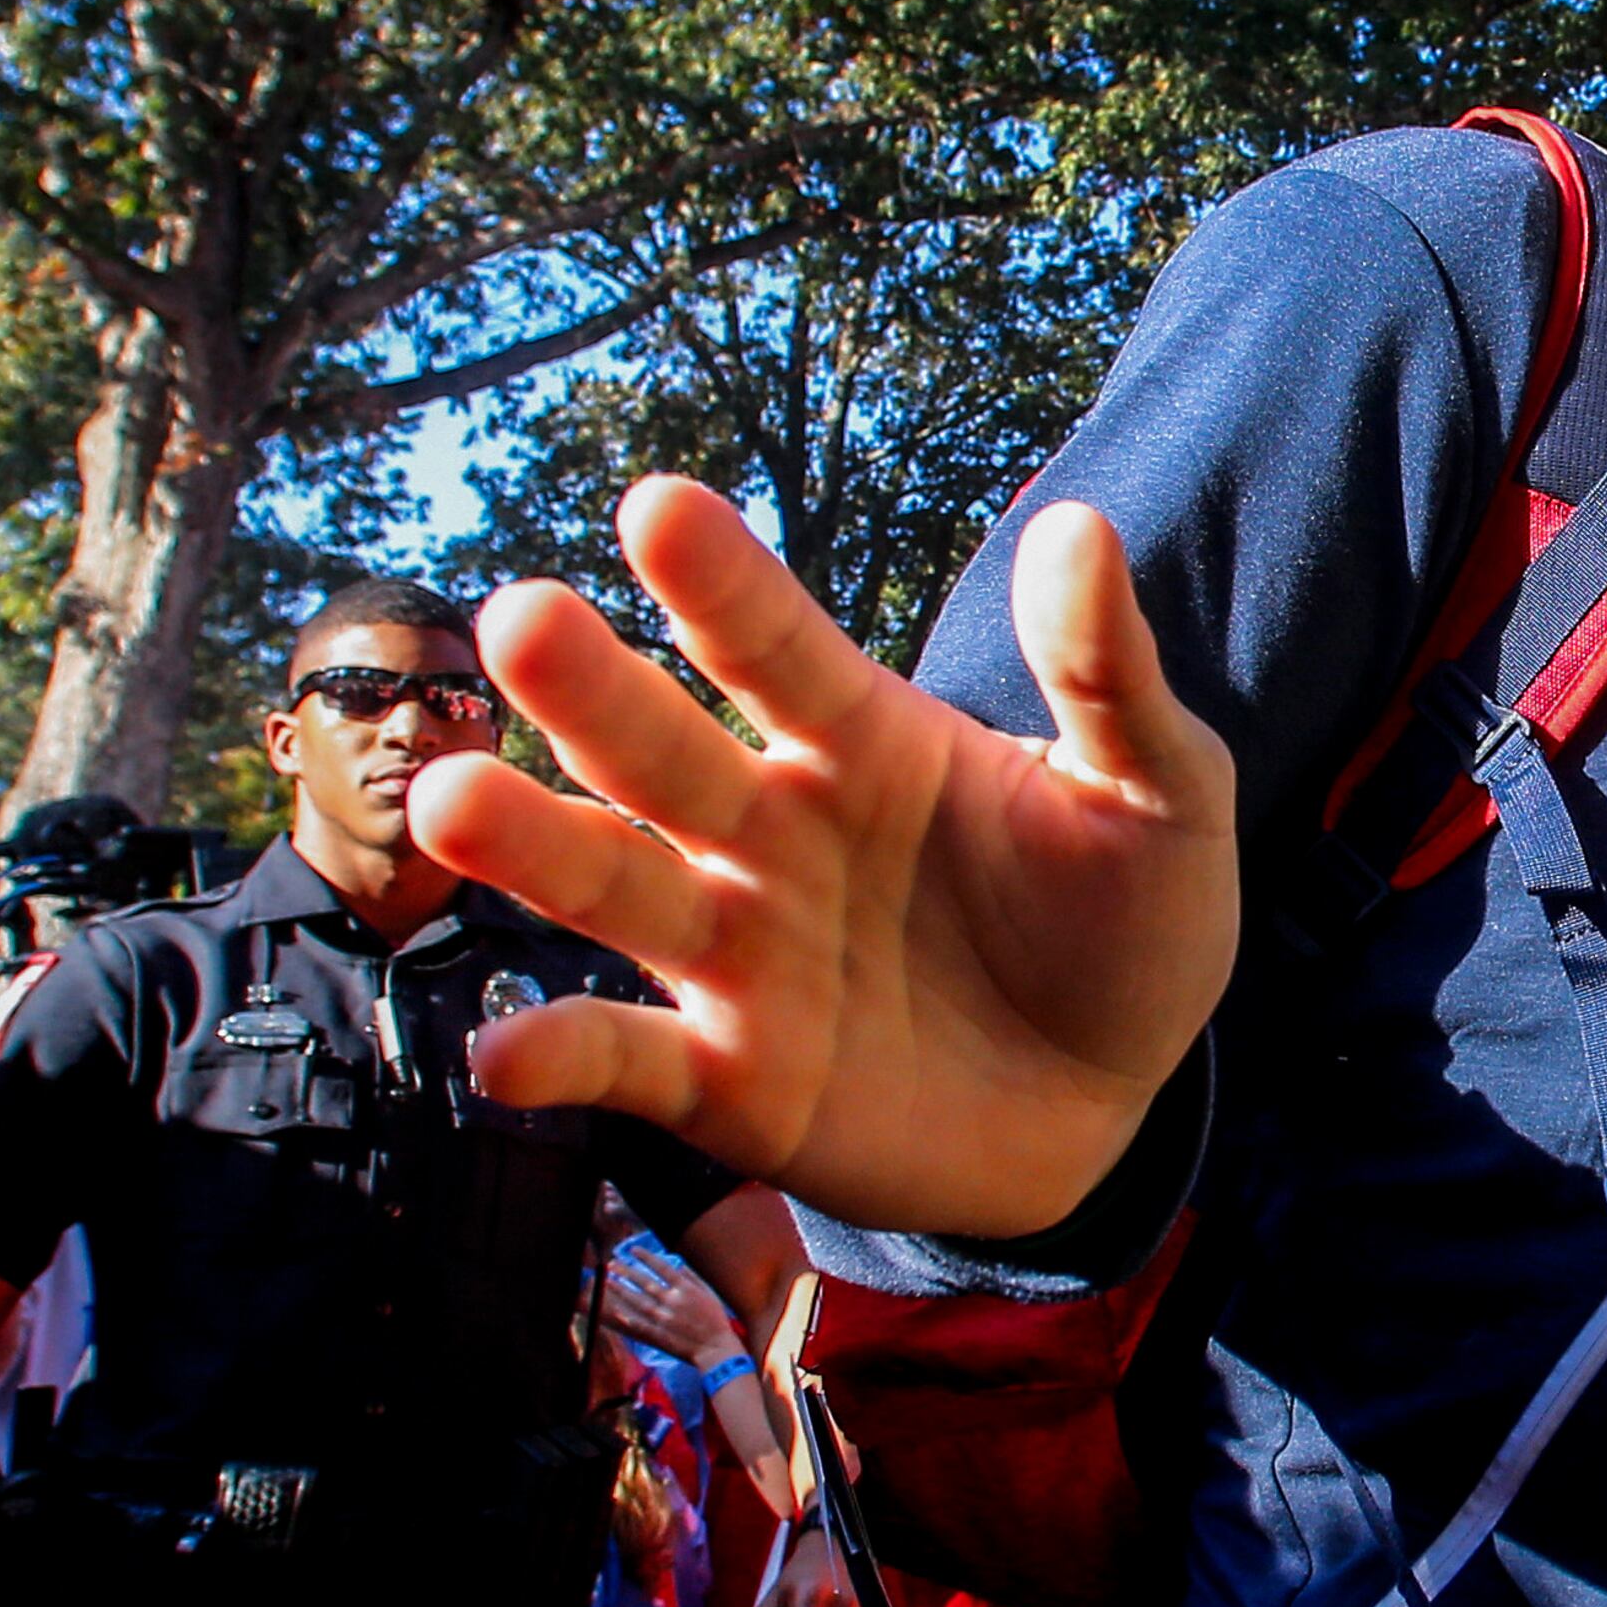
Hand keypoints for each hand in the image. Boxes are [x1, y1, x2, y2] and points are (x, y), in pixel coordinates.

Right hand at [412, 480, 1237, 1235]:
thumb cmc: (1129, 922)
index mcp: (863, 741)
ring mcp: (739, 956)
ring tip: (447, 800)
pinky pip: (633, 1065)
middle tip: (522, 617)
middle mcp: (771, 832)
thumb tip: (1079, 526)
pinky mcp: (734, 1082)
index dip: (722, 582)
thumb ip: (1108, 677)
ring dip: (531, 847)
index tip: (660, 505)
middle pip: (664, 751)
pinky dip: (566, 1058)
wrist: (1119, 1101)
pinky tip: (503, 1053)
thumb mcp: (1158, 794)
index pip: (777, 648)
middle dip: (590, 691)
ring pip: (615, 887)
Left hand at [599, 1242, 745, 1368]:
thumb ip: (693, 1278)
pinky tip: (616, 1310)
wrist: (715, 1348)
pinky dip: (627, 1317)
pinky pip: (639, 1323)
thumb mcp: (709, 1293)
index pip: (661, 1267)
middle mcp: (672, 1300)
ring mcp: (663, 1318)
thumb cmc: (715, 1320)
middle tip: (612, 1264)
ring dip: (621, 1291)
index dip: (645, 1257)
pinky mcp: (659, 1334)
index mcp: (685, 1289)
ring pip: (638, 1301)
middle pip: (645, 1282)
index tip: (632, 1250)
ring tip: (608, 1282)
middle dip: (627, 1271)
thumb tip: (679, 1265)